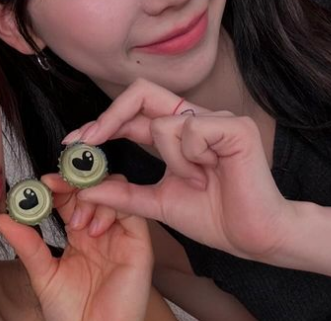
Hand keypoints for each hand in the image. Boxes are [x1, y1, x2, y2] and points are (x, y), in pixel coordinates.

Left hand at [0, 174, 154, 320]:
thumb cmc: (71, 314)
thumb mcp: (43, 274)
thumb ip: (27, 244)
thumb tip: (3, 218)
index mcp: (79, 234)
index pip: (71, 196)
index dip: (58, 185)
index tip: (41, 184)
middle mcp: (101, 229)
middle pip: (93, 186)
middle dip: (73, 181)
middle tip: (54, 187)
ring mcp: (121, 235)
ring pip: (113, 191)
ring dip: (91, 196)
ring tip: (76, 223)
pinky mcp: (139, 245)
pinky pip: (132, 211)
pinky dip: (112, 205)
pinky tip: (92, 225)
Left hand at [65, 79, 293, 262]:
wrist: (255, 239)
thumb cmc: (214, 217)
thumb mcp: (157, 202)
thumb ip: (122, 194)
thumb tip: (85, 189)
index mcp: (177, 133)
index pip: (132, 113)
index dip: (101, 123)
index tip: (74, 142)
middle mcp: (194, 118)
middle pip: (141, 91)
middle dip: (110, 116)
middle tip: (89, 140)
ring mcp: (216, 118)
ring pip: (163, 122)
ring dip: (169, 159)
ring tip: (194, 180)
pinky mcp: (234, 126)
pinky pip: (190, 130)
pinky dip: (189, 158)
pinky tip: (208, 174)